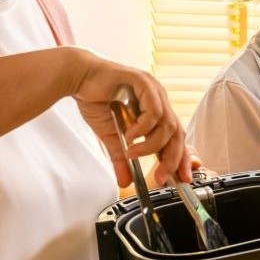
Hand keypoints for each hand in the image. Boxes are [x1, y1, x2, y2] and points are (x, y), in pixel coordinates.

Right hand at [62, 47, 190, 186]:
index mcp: (155, 110)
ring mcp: (153, 89)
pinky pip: (153, 111)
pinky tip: (129, 135)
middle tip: (159, 176)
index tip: (182, 179)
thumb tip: (125, 181)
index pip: (176, 137)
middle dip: (172, 159)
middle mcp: (158, 99)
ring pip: (167, 124)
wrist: (78, 78)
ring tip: (132, 151)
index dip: (181, 159)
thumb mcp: (110, 137)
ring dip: (150, 144)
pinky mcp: (143, 81)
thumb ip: (120, 158)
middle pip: (177, 133)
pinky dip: (143, 128)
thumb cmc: (95, 100)